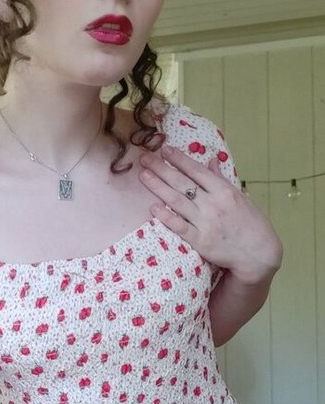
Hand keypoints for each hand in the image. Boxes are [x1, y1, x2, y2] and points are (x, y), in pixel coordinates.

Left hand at [139, 145, 281, 284]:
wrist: (259, 254)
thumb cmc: (251, 224)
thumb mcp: (240, 197)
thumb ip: (222, 179)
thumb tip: (211, 161)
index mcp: (224, 191)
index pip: (197, 171)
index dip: (179, 159)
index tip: (164, 149)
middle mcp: (213, 205)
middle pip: (182, 183)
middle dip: (161, 169)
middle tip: (145, 159)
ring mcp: (206, 223)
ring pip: (177, 202)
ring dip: (158, 187)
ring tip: (143, 176)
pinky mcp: (200, 242)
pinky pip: (179, 227)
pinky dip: (165, 217)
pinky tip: (153, 207)